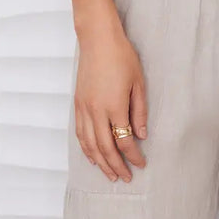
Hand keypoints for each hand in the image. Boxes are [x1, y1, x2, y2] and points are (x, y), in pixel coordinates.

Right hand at [72, 20, 149, 183]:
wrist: (98, 39)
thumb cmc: (122, 57)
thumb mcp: (138, 83)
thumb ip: (139, 111)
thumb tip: (141, 135)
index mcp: (114, 106)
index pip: (124, 140)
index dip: (133, 156)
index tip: (141, 164)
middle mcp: (96, 111)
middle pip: (105, 148)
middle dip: (116, 166)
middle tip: (126, 178)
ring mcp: (84, 108)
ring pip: (90, 145)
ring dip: (100, 162)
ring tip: (110, 174)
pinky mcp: (77, 104)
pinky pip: (80, 133)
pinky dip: (86, 149)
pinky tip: (92, 156)